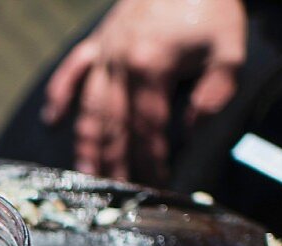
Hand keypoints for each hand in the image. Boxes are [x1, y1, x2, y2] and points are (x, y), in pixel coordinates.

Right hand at [42, 0, 245, 182]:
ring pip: (89, 107)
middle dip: (116, 163)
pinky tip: (52, 119)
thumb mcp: (229, 49)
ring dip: (85, 143)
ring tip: (85, 172)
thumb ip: (215, 93)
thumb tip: (191, 127)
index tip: (158, 182)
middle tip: (116, 191)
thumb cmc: (210, 6)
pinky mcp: (97, 42)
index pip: (149, 127)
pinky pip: (71, 71)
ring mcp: (104, 53)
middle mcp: (120, 63)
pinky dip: (59, 95)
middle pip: (114, 125)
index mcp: (151, 67)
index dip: (153, 159)